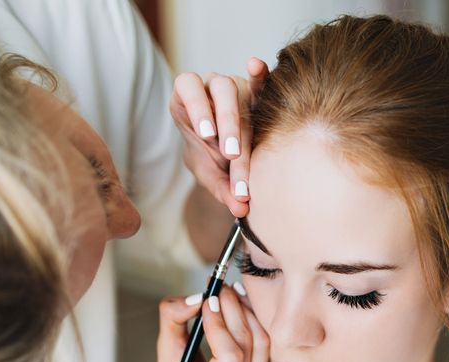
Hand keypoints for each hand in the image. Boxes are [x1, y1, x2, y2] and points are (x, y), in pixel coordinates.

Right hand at [154, 284, 269, 361]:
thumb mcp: (166, 347)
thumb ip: (173, 318)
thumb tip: (196, 298)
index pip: (229, 359)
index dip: (220, 326)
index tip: (207, 300)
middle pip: (248, 347)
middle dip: (234, 311)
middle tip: (220, 288)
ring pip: (262, 343)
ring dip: (247, 311)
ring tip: (230, 292)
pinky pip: (266, 344)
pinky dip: (254, 320)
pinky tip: (240, 305)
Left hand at [170, 58, 268, 217]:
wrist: (224, 157)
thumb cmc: (212, 160)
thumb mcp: (212, 177)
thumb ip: (224, 191)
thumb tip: (242, 208)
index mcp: (188, 100)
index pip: (188, 88)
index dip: (197, 107)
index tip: (207, 135)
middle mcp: (211, 86)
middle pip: (219, 92)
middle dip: (226, 124)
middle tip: (230, 154)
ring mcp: (235, 86)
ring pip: (238, 90)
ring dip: (239, 119)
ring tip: (238, 150)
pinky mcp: (257, 92)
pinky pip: (261, 81)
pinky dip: (260, 75)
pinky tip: (256, 65)